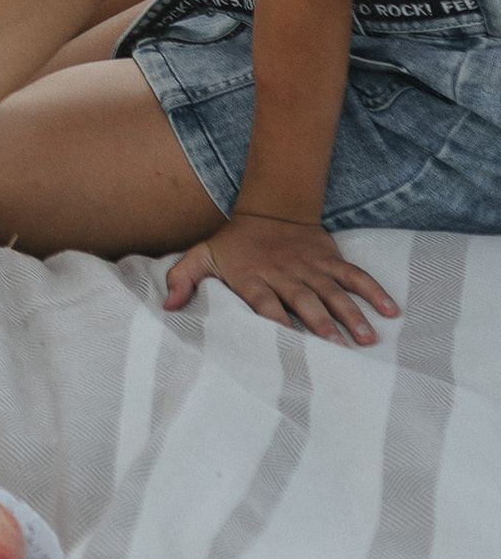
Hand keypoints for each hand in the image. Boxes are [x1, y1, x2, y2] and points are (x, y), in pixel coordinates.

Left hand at [164, 214, 398, 349]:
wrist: (269, 207)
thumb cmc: (234, 244)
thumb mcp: (202, 256)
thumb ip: (183, 279)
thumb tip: (168, 307)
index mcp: (253, 278)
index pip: (265, 302)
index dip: (276, 320)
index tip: (289, 342)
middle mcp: (284, 273)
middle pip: (304, 300)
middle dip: (322, 324)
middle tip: (339, 350)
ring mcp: (310, 266)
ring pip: (333, 290)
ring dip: (352, 314)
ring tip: (367, 339)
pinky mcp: (330, 258)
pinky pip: (355, 275)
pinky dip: (373, 290)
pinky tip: (391, 310)